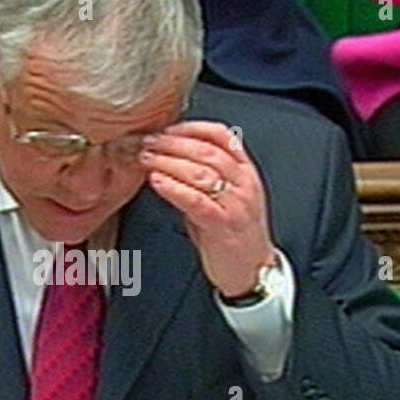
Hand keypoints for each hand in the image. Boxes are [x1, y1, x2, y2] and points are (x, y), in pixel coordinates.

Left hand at [140, 121, 274, 296]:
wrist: (252, 271)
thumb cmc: (235, 236)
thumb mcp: (225, 198)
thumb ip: (204, 178)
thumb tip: (169, 160)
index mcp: (245, 172)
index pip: (222, 136)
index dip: (192, 128)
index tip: (167, 128)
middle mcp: (244, 184)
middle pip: (206, 150)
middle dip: (173, 143)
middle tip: (149, 141)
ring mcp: (235, 204)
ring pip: (201, 171)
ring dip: (168, 161)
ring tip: (147, 158)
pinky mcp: (223, 225)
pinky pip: (196, 200)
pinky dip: (174, 187)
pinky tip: (157, 181)